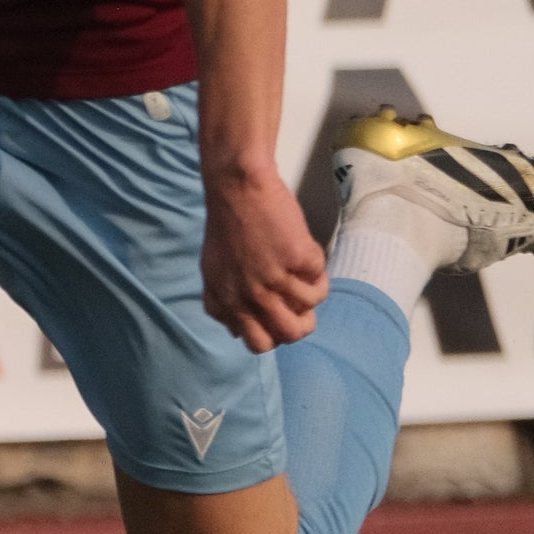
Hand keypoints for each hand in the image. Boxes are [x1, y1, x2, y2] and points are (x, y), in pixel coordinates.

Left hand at [202, 168, 328, 352]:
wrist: (238, 189)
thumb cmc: (228, 227)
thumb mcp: (213, 272)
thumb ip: (224, 304)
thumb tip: (237, 333)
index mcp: (227, 302)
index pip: (258, 343)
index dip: (274, 333)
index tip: (279, 316)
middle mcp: (249, 296)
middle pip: (290, 334)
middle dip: (303, 323)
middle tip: (301, 303)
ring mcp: (274, 278)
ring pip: (311, 307)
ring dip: (313, 291)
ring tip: (303, 272)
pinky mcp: (297, 259)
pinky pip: (320, 279)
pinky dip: (317, 269)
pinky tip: (303, 253)